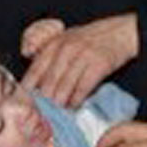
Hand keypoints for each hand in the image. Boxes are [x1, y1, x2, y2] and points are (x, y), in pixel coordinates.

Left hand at [21, 13, 138, 107]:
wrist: (119, 33)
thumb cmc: (90, 39)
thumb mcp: (65, 40)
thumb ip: (48, 56)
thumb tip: (33, 79)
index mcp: (54, 44)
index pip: (35, 70)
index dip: (29, 89)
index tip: (26, 102)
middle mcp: (66, 49)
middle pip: (49, 82)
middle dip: (45, 101)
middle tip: (42, 113)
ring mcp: (83, 56)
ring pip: (65, 87)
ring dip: (60, 103)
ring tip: (58, 113)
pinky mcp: (98, 65)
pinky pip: (83, 88)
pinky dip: (77, 100)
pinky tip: (74, 106)